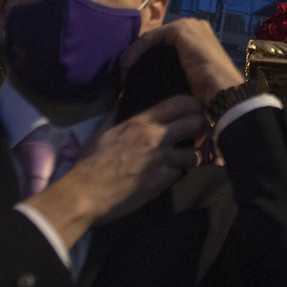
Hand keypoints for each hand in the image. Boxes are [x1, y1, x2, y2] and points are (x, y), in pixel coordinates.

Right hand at [24, 95, 207, 244]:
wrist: (85, 192)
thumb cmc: (89, 162)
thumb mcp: (102, 132)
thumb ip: (117, 114)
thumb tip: (122, 94)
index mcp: (141, 122)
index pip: (179, 103)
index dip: (193, 106)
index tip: (196, 111)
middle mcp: (156, 137)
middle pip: (196, 123)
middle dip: (200, 128)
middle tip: (197, 135)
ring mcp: (162, 159)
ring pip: (193, 154)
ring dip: (189, 158)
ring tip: (180, 161)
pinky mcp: (163, 181)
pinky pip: (179, 175)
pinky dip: (174, 176)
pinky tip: (165, 177)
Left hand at [120, 18, 244, 105]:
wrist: (224, 94)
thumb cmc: (210, 94)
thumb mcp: (187, 79)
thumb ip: (173, 70)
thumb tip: (147, 79)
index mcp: (198, 37)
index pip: (162, 44)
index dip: (143, 60)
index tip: (129, 82)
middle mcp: (194, 27)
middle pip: (155, 41)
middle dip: (137, 58)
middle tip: (124, 80)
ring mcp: (189, 25)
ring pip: (150, 40)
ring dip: (133, 56)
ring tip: (123, 77)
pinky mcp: (181, 29)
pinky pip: (149, 39)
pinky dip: (135, 53)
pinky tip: (126, 69)